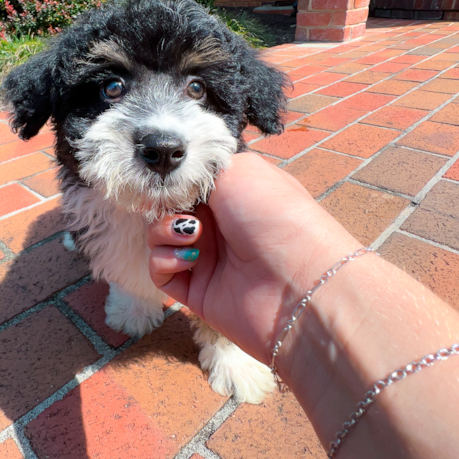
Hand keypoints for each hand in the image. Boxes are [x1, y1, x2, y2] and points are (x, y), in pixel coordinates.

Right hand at [147, 152, 361, 362]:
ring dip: (163, 229)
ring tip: (190, 234)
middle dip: (164, 202)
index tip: (165, 176)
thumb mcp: (240, 172)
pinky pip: (160, 270)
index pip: (188, 180)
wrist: (299, 286)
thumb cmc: (277, 218)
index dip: (173, 178)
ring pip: (159, 236)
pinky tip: (188, 258)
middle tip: (177, 206)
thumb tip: (170, 179)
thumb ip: (198, 167)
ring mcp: (207, 257)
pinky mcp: (196, 290)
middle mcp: (221, 224)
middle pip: (169, 206)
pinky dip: (164, 260)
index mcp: (235, 193)